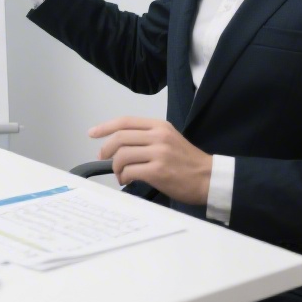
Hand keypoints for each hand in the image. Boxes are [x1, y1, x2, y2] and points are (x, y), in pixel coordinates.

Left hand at [90, 117, 212, 204]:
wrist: (209, 178)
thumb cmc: (188, 161)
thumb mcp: (169, 139)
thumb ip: (147, 137)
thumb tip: (120, 145)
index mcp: (159, 126)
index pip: (125, 121)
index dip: (105, 127)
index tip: (92, 133)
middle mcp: (158, 136)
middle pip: (120, 138)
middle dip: (106, 149)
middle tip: (103, 158)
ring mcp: (158, 153)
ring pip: (122, 156)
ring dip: (115, 167)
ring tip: (121, 174)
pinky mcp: (158, 171)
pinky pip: (130, 171)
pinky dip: (123, 177)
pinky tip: (127, 180)